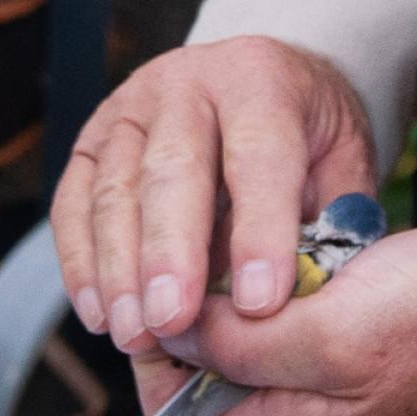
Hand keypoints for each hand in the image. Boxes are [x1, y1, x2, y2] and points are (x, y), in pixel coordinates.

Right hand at [51, 36, 373, 352]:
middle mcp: (187, 83)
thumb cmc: (307, 136)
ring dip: (120, 271)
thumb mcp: (343, 162)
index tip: (259, 304)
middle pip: (172, 170)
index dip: (260, 231)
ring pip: (114, 189)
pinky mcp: (90, 138)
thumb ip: (330, 223)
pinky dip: (82, 263)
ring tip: (136, 335)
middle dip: (171, 254)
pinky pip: (73, 202)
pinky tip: (100, 315)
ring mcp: (129, 108)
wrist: (261, 81)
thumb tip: (303, 303)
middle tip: (175, 323)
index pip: (260, 154)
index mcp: (261, 80)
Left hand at [148, 217, 416, 415]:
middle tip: (200, 261)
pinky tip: (294, 247)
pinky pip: (289, 315)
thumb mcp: (326, 333)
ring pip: (247, 340)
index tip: (154, 300)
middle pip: (208, 379)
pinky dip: (279, 281)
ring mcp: (330, 379)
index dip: (155, 365)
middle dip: (197, 321)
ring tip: (249, 248)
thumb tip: (169, 338)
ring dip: (239, 294)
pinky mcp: (352, 339)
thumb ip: (239, 347)